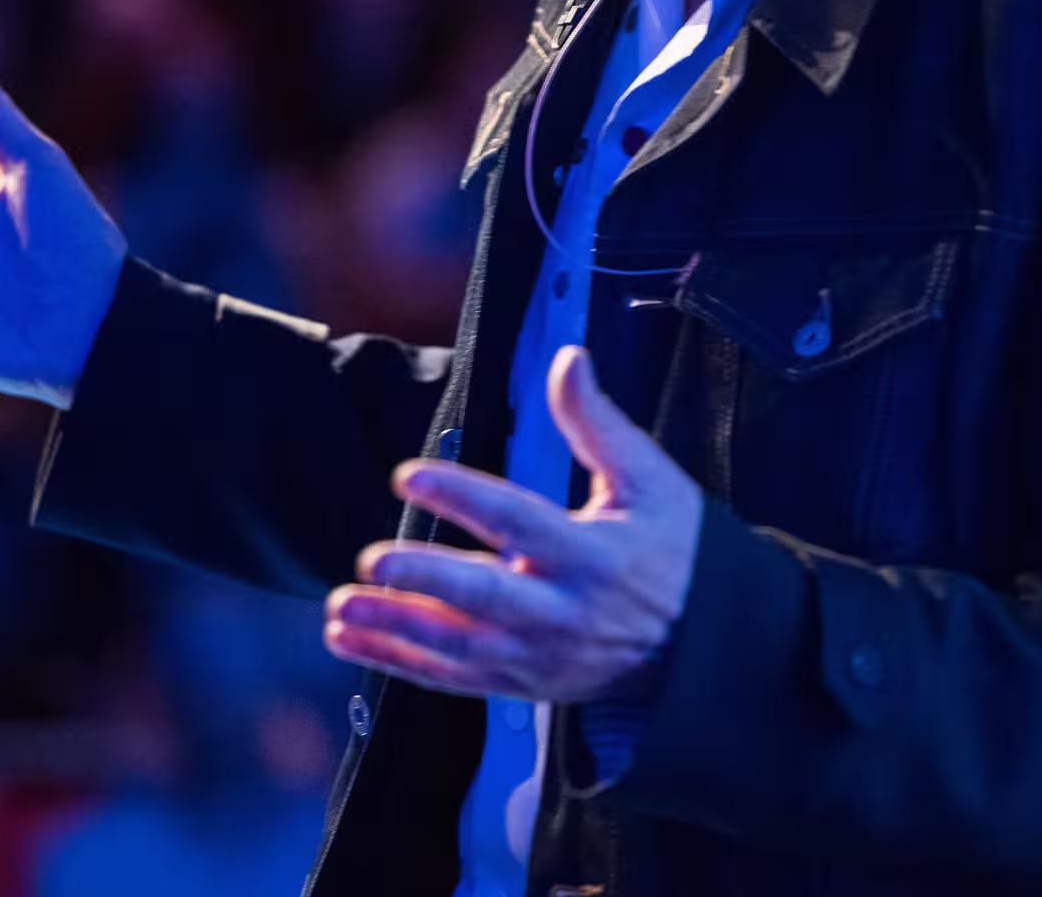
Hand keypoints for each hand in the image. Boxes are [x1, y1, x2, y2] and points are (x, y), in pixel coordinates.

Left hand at [323, 345, 704, 705]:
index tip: (409, 474)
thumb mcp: (649, 480)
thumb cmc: (674, 551)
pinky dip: (397, 663)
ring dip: (395, 628)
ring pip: (457, 648)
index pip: (518, 521)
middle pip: (485, 598)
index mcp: (594, 557)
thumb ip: (597, 422)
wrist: (700, 648)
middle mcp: (563, 613)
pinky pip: (452, 679)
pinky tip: (349, 640)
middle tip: (371, 561)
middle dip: (424, 582)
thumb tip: (568, 357)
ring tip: (341, 605)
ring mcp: (540, 657)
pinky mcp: (522, 684)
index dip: (461, 497)